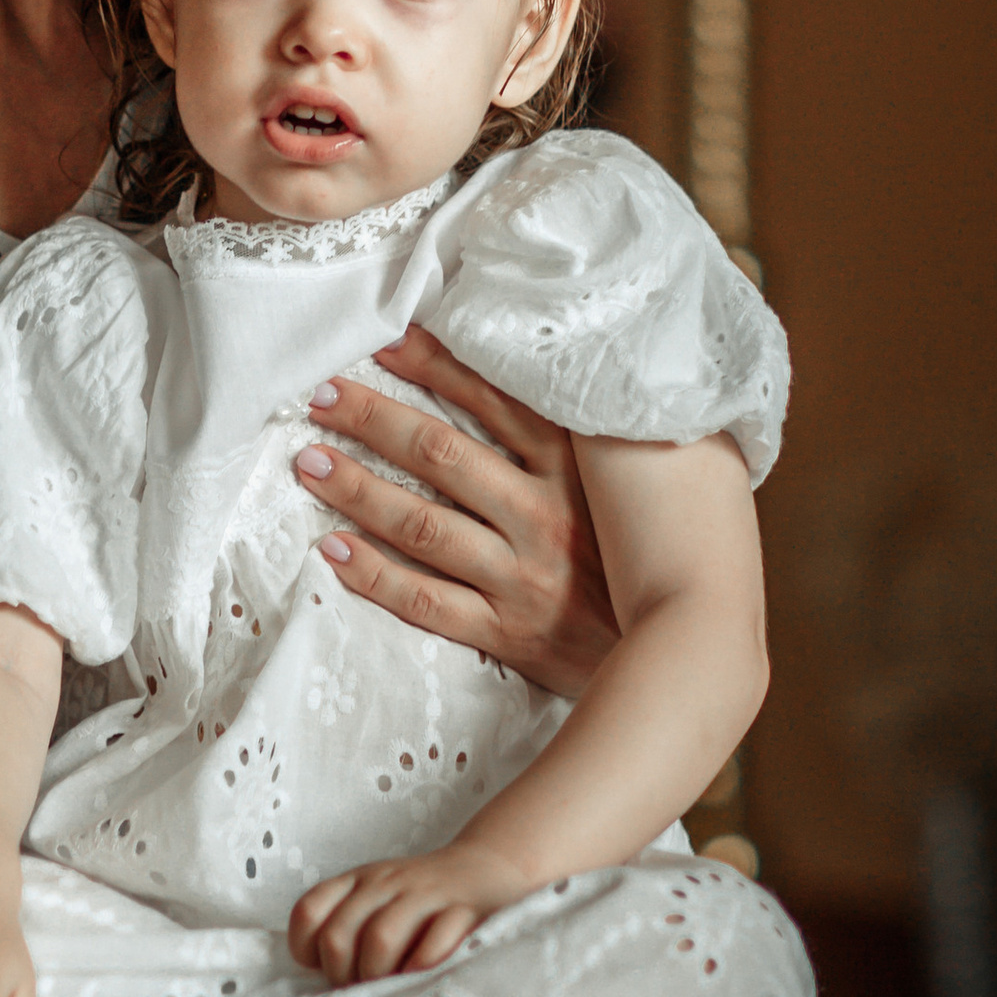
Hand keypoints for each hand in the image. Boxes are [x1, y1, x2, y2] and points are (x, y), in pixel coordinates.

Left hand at [288, 841, 537, 985]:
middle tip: (363, 990)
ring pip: (380, 939)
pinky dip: (422, 968)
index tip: (327, 969)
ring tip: (390, 990)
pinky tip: (424, 978)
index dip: (308, 950)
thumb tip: (320, 979)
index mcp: (358, 880)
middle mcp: (386, 882)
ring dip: (379, 976)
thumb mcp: (377, 899)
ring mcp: (425, 894)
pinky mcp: (465, 910)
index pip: (308, 912)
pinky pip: (434, 944)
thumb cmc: (423, 901)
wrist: (489, 868)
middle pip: (338, 936)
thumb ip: (348, 927)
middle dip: (344, 976)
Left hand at [294, 324, 619, 697]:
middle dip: (375, 418)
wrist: (687, 659)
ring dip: (360, 490)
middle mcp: (546, 516)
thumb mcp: (628, 487)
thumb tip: (537, 366)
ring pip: (424, 524)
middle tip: (320, 393)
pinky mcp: (508, 632)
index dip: (432, 364)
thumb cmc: (643, 560)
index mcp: (576, 470)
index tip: (383, 338)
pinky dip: (376, 576)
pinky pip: (428, 603)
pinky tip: (333, 549)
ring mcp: (524, 576)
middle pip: (442, 454)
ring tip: (309, 461)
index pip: (493, 400)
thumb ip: (586, 434)